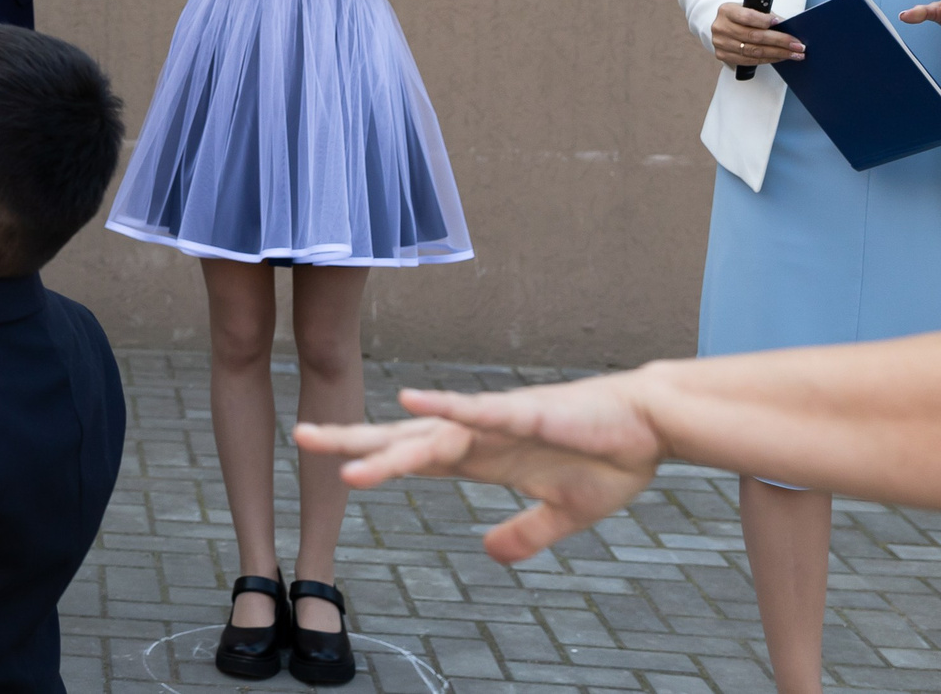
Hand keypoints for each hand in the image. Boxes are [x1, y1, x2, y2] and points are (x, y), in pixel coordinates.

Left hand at [293, 374, 664, 564]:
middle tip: (300, 438)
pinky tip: (413, 399)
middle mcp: (479, 434)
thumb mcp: (563, 514)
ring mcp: (501, 422)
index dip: (371, 460)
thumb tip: (490, 554)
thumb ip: (524, 534)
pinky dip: (448, 406)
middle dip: (354, 441)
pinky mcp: (532, 414)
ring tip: (340, 453)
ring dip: (389, 445)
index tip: (327, 464)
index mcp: (482, 456)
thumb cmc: (607, 458)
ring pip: (433, 433)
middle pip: (405, 438)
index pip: (412, 457)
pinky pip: (483, 411)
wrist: (653, 425)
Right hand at [710, 2, 803, 67]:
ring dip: (778, 53)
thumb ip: (767, 17)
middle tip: (798, 45)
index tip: (781, 23)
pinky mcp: (723, 55)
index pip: (747, 16)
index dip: (765, 20)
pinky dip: (768, 60)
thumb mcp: (751, 9)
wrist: (725, 26)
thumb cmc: (741, 16)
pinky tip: (780, 57)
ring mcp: (720, 43)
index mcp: (727, 11)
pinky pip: (749, 60)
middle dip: (780, 41)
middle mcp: (721, 27)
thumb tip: (789, 28)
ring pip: (754, 51)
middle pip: (754, 36)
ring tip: (794, 54)